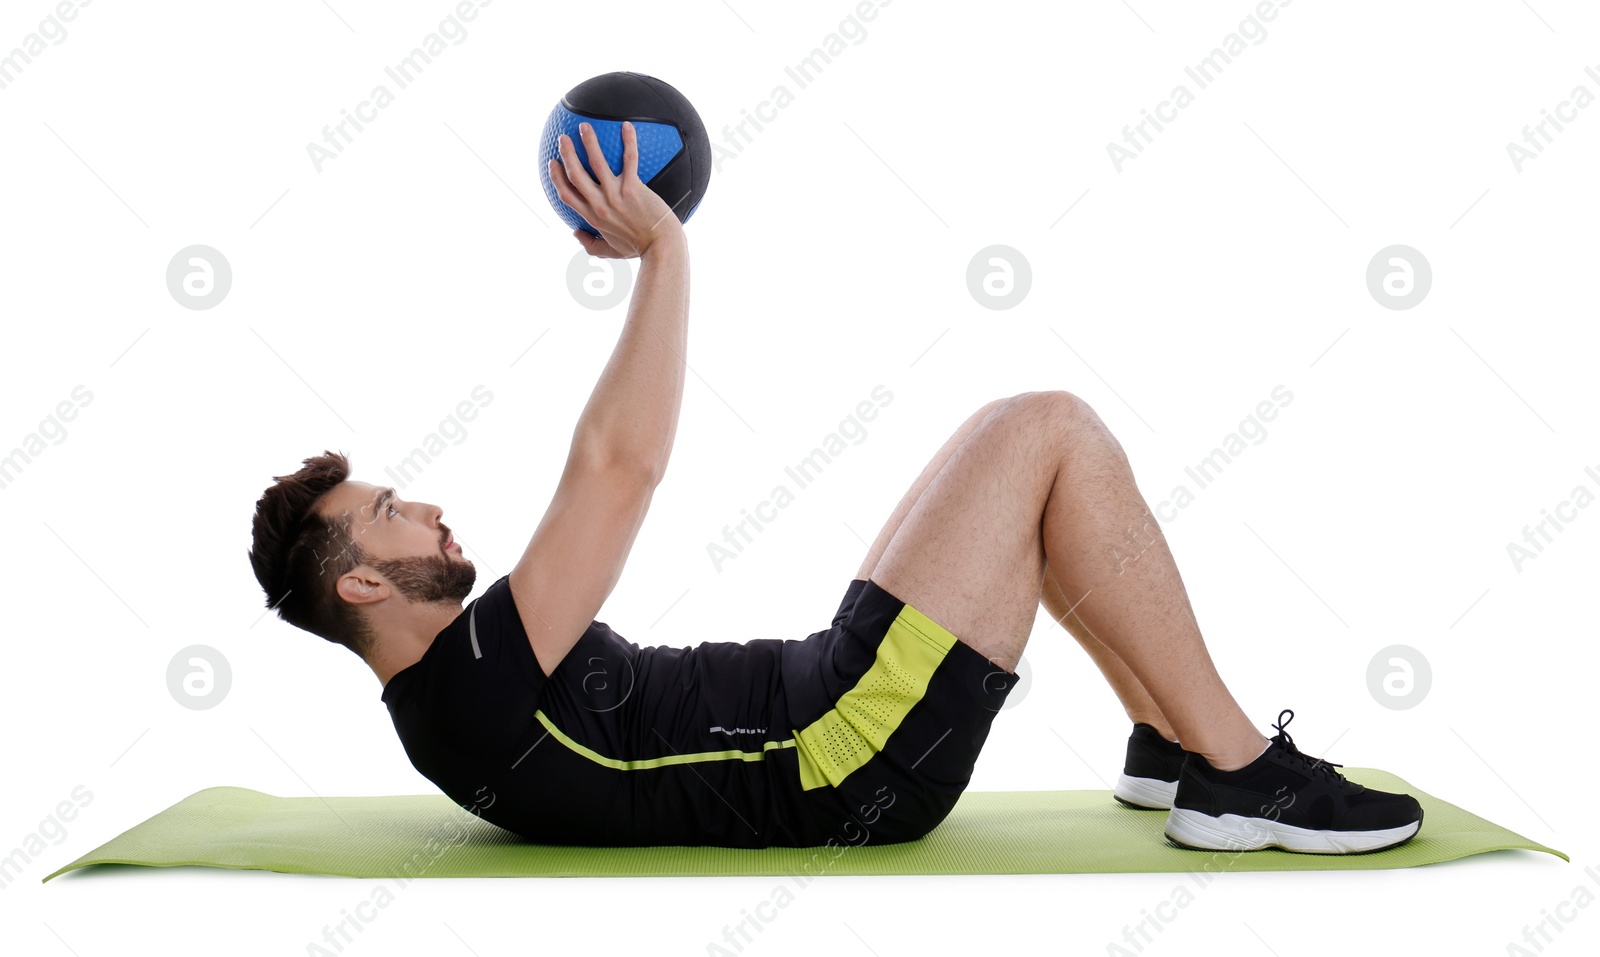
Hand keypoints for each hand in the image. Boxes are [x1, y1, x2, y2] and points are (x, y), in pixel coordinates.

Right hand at [548, 120, 683, 259]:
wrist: (661, 246)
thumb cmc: (639, 248)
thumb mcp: (610, 251)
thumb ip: (591, 245)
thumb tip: (576, 234)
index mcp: (593, 217)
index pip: (567, 194)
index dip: (557, 177)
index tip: (553, 164)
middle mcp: (600, 205)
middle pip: (576, 175)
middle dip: (566, 154)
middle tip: (563, 138)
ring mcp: (616, 195)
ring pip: (596, 163)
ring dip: (589, 142)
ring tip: (584, 126)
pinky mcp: (634, 188)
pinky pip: (630, 159)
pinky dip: (628, 141)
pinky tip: (626, 125)